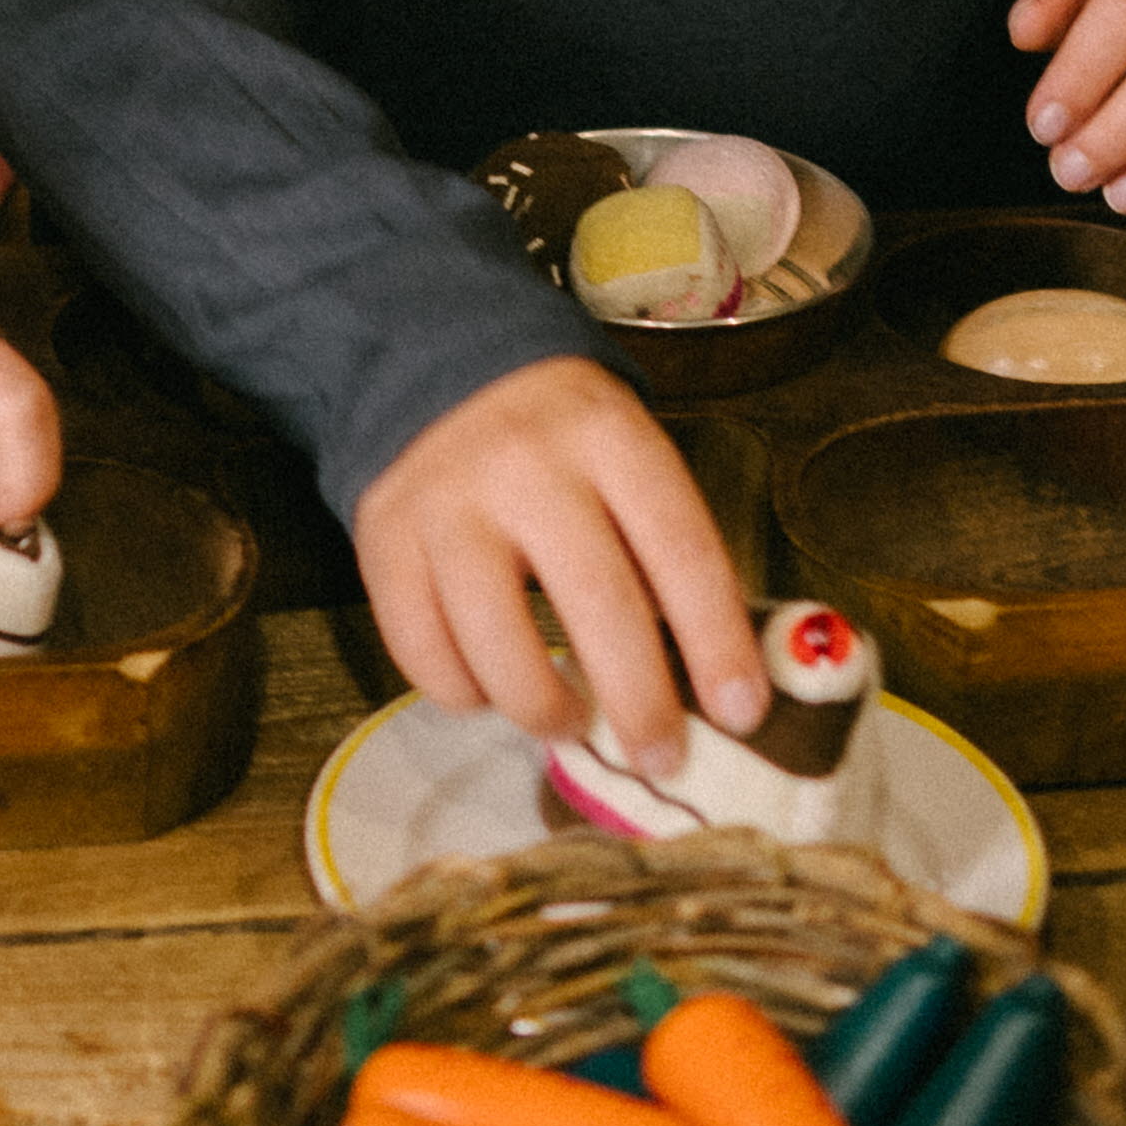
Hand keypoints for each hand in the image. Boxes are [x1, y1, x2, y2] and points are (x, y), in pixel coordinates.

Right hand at [349, 357, 763, 763]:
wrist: (437, 368)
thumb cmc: (558, 439)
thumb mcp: (624, 457)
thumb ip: (663, 550)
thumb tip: (713, 685)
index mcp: (607, 435)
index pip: (679, 548)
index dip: (717, 641)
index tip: (741, 712)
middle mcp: (525, 463)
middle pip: (596, 602)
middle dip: (639, 703)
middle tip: (660, 756)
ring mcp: (446, 501)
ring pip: (498, 645)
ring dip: (545, 710)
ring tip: (568, 720)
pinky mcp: (384, 539)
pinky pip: (424, 654)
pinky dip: (463, 694)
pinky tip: (491, 684)